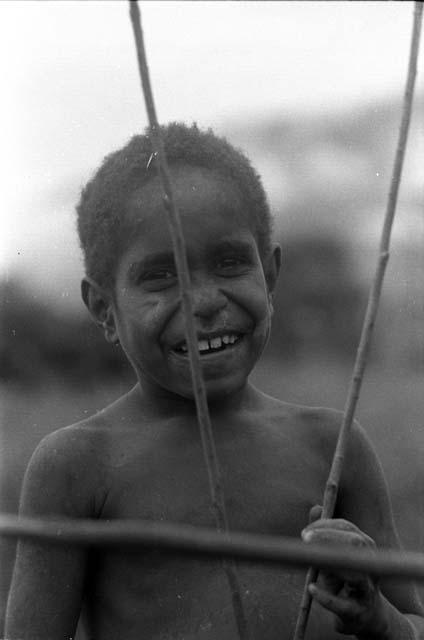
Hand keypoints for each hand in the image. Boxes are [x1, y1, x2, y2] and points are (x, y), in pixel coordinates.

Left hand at [302, 515, 388, 636]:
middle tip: (304, 537)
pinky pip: (342, 605)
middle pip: (355, 544)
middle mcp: (371, 564)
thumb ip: (324, 532)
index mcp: (365, 546)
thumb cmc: (344, 579)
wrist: (364, 616)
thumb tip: (316, 508)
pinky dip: (326, 596)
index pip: (346, 528)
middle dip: (329, 537)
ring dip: (331, 564)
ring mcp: (367, 590)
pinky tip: (311, 588)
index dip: (324, 526)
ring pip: (356, 575)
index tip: (305, 532)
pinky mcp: (357, 612)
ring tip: (310, 557)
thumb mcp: (334, 554)